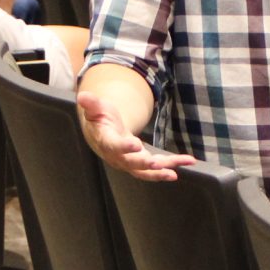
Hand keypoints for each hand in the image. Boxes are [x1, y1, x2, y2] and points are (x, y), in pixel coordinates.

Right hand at [78, 91, 194, 180]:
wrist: (103, 134)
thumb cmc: (100, 119)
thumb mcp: (96, 108)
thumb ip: (91, 104)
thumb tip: (82, 97)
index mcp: (107, 141)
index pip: (114, 146)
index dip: (124, 147)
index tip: (136, 145)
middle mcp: (118, 156)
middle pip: (131, 163)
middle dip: (144, 163)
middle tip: (156, 163)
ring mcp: (130, 162)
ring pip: (145, 171)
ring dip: (160, 172)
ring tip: (174, 173)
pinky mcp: (142, 163)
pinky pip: (157, 168)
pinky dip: (172, 166)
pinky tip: (187, 161)